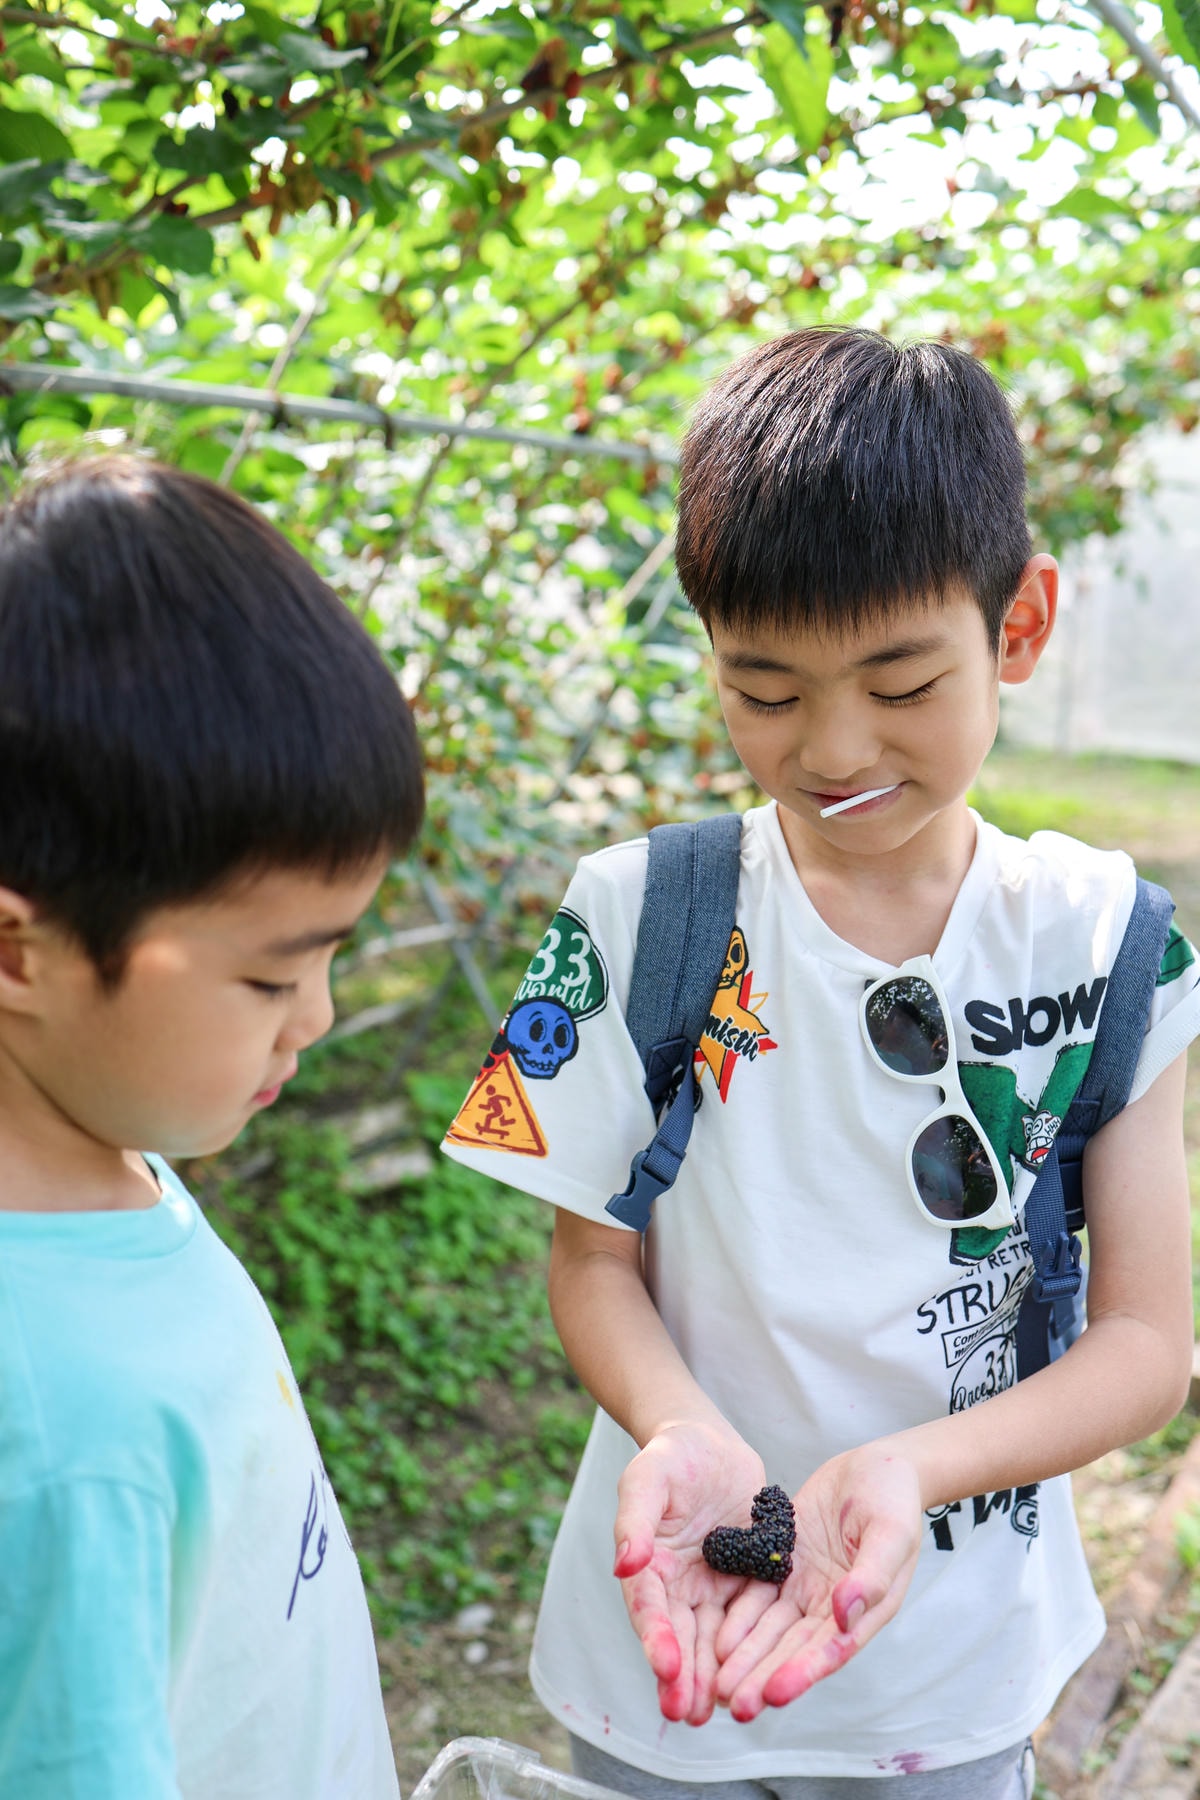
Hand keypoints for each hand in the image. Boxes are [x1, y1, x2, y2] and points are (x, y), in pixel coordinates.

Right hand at [613, 1421, 765, 1724]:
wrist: (709, 1441)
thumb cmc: (670, 1455)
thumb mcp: (648, 1478)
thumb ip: (635, 1521)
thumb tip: (625, 1564)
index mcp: (648, 1563)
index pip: (649, 1607)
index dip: (656, 1639)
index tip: (667, 1670)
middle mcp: (676, 1583)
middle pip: (679, 1634)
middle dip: (683, 1676)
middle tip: (688, 1714)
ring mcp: (710, 1584)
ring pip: (711, 1637)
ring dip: (711, 1675)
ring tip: (716, 1712)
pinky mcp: (743, 1578)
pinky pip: (747, 1616)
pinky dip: (747, 1647)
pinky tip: (755, 1675)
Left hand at [714, 1443, 923, 1721]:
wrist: (875, 1465)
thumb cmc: (893, 1498)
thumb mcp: (891, 1532)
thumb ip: (871, 1576)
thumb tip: (844, 1616)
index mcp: (866, 1609)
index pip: (830, 1649)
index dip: (802, 1672)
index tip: (775, 1695)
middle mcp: (832, 1607)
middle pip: (794, 1648)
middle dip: (764, 1677)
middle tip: (735, 1706)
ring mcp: (805, 1587)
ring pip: (770, 1629)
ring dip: (746, 1657)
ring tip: (718, 1686)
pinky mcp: (784, 1564)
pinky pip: (757, 1596)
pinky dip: (739, 1619)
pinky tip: (716, 1640)